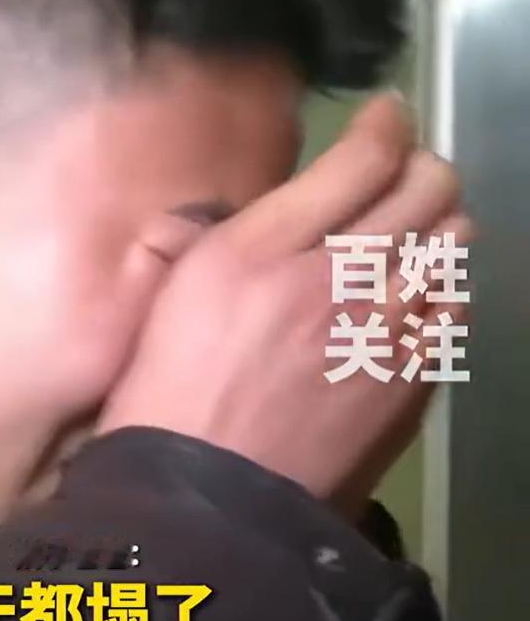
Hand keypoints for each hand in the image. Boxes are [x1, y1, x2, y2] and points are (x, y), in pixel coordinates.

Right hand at [97, 94, 470, 505]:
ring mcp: (387, 329)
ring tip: (408, 239)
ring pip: (453, 241)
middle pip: (428, 185)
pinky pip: (455, 306)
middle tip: (401, 174)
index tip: (385, 117)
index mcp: (263, 246)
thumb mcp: (170, 296)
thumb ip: (216, 235)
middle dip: (422, 165)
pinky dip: (439, 290)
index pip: (363, 154)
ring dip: (436, 226)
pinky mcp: (414, 378)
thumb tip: (254, 211)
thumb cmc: (165, 395)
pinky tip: (410, 304)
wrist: (205, 504)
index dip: (385, 123)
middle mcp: (337, 274)